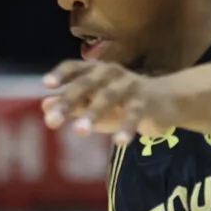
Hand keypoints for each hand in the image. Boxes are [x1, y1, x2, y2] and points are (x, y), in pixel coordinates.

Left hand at [44, 60, 176, 141]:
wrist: (166, 100)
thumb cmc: (123, 102)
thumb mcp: (95, 104)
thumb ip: (72, 105)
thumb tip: (44, 106)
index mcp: (96, 71)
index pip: (75, 67)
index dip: (61, 74)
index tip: (46, 85)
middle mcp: (111, 73)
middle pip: (87, 84)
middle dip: (68, 102)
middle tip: (51, 122)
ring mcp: (129, 84)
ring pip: (109, 96)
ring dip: (93, 113)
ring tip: (80, 132)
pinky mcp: (146, 100)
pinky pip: (134, 113)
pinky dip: (127, 127)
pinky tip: (119, 142)